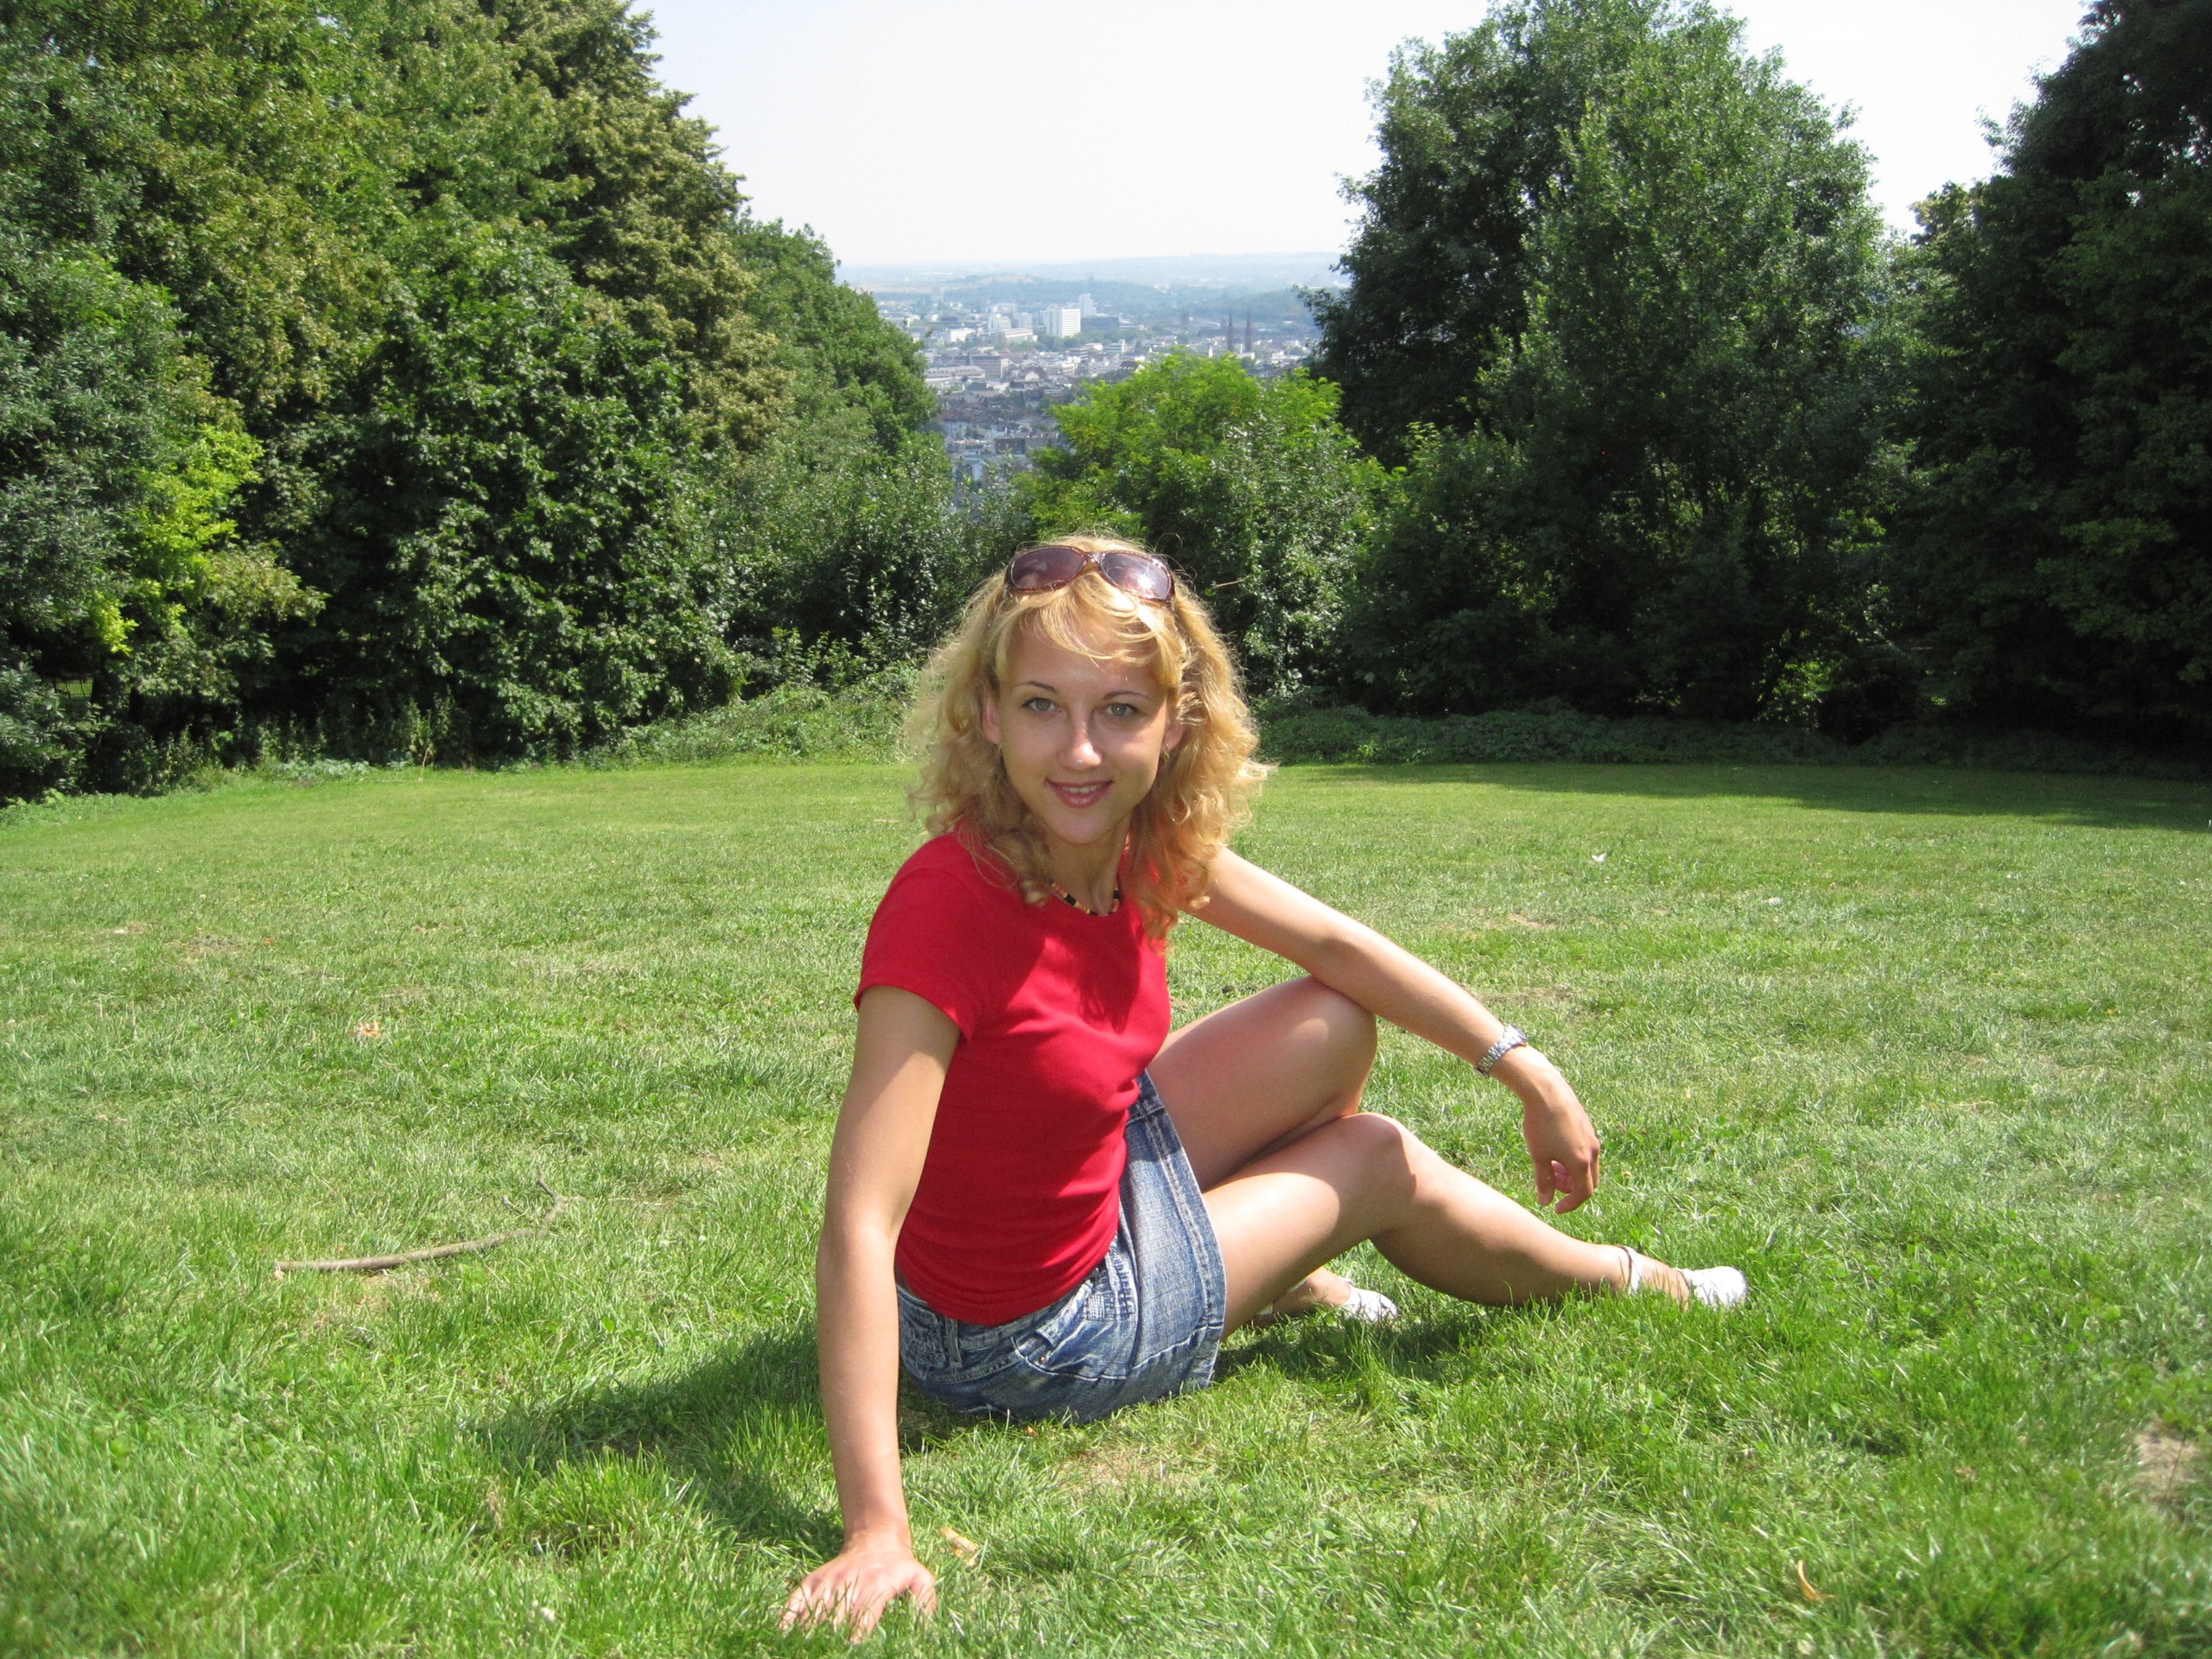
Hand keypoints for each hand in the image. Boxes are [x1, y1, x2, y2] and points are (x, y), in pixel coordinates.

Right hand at [782, 1534, 935, 1641]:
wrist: (876, 1537)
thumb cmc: (900, 1566)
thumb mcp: (921, 1579)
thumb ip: (924, 1603)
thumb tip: (924, 1629)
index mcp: (875, 1589)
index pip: (861, 1623)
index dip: (854, 1642)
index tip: (848, 1651)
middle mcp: (849, 1585)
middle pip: (833, 1622)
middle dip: (829, 1642)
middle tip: (825, 1653)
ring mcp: (829, 1582)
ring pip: (813, 1613)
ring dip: (807, 1634)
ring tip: (802, 1648)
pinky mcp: (814, 1580)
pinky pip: (796, 1600)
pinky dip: (787, 1617)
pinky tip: (782, 1634)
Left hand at [1496, 1048, 1601, 1211]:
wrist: (1546, 1091)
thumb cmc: (1540, 1124)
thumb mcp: (1538, 1155)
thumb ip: (1544, 1181)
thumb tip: (1545, 1202)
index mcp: (1581, 1162)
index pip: (1583, 1194)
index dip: (1570, 1204)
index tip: (1555, 1207)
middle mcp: (1593, 1152)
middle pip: (1588, 1182)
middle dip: (1571, 1188)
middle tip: (1551, 1182)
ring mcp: (1593, 1139)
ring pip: (1588, 1167)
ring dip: (1572, 1174)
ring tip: (1551, 1165)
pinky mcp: (1588, 1128)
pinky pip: (1586, 1152)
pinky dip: (1574, 1160)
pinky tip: (1555, 1150)